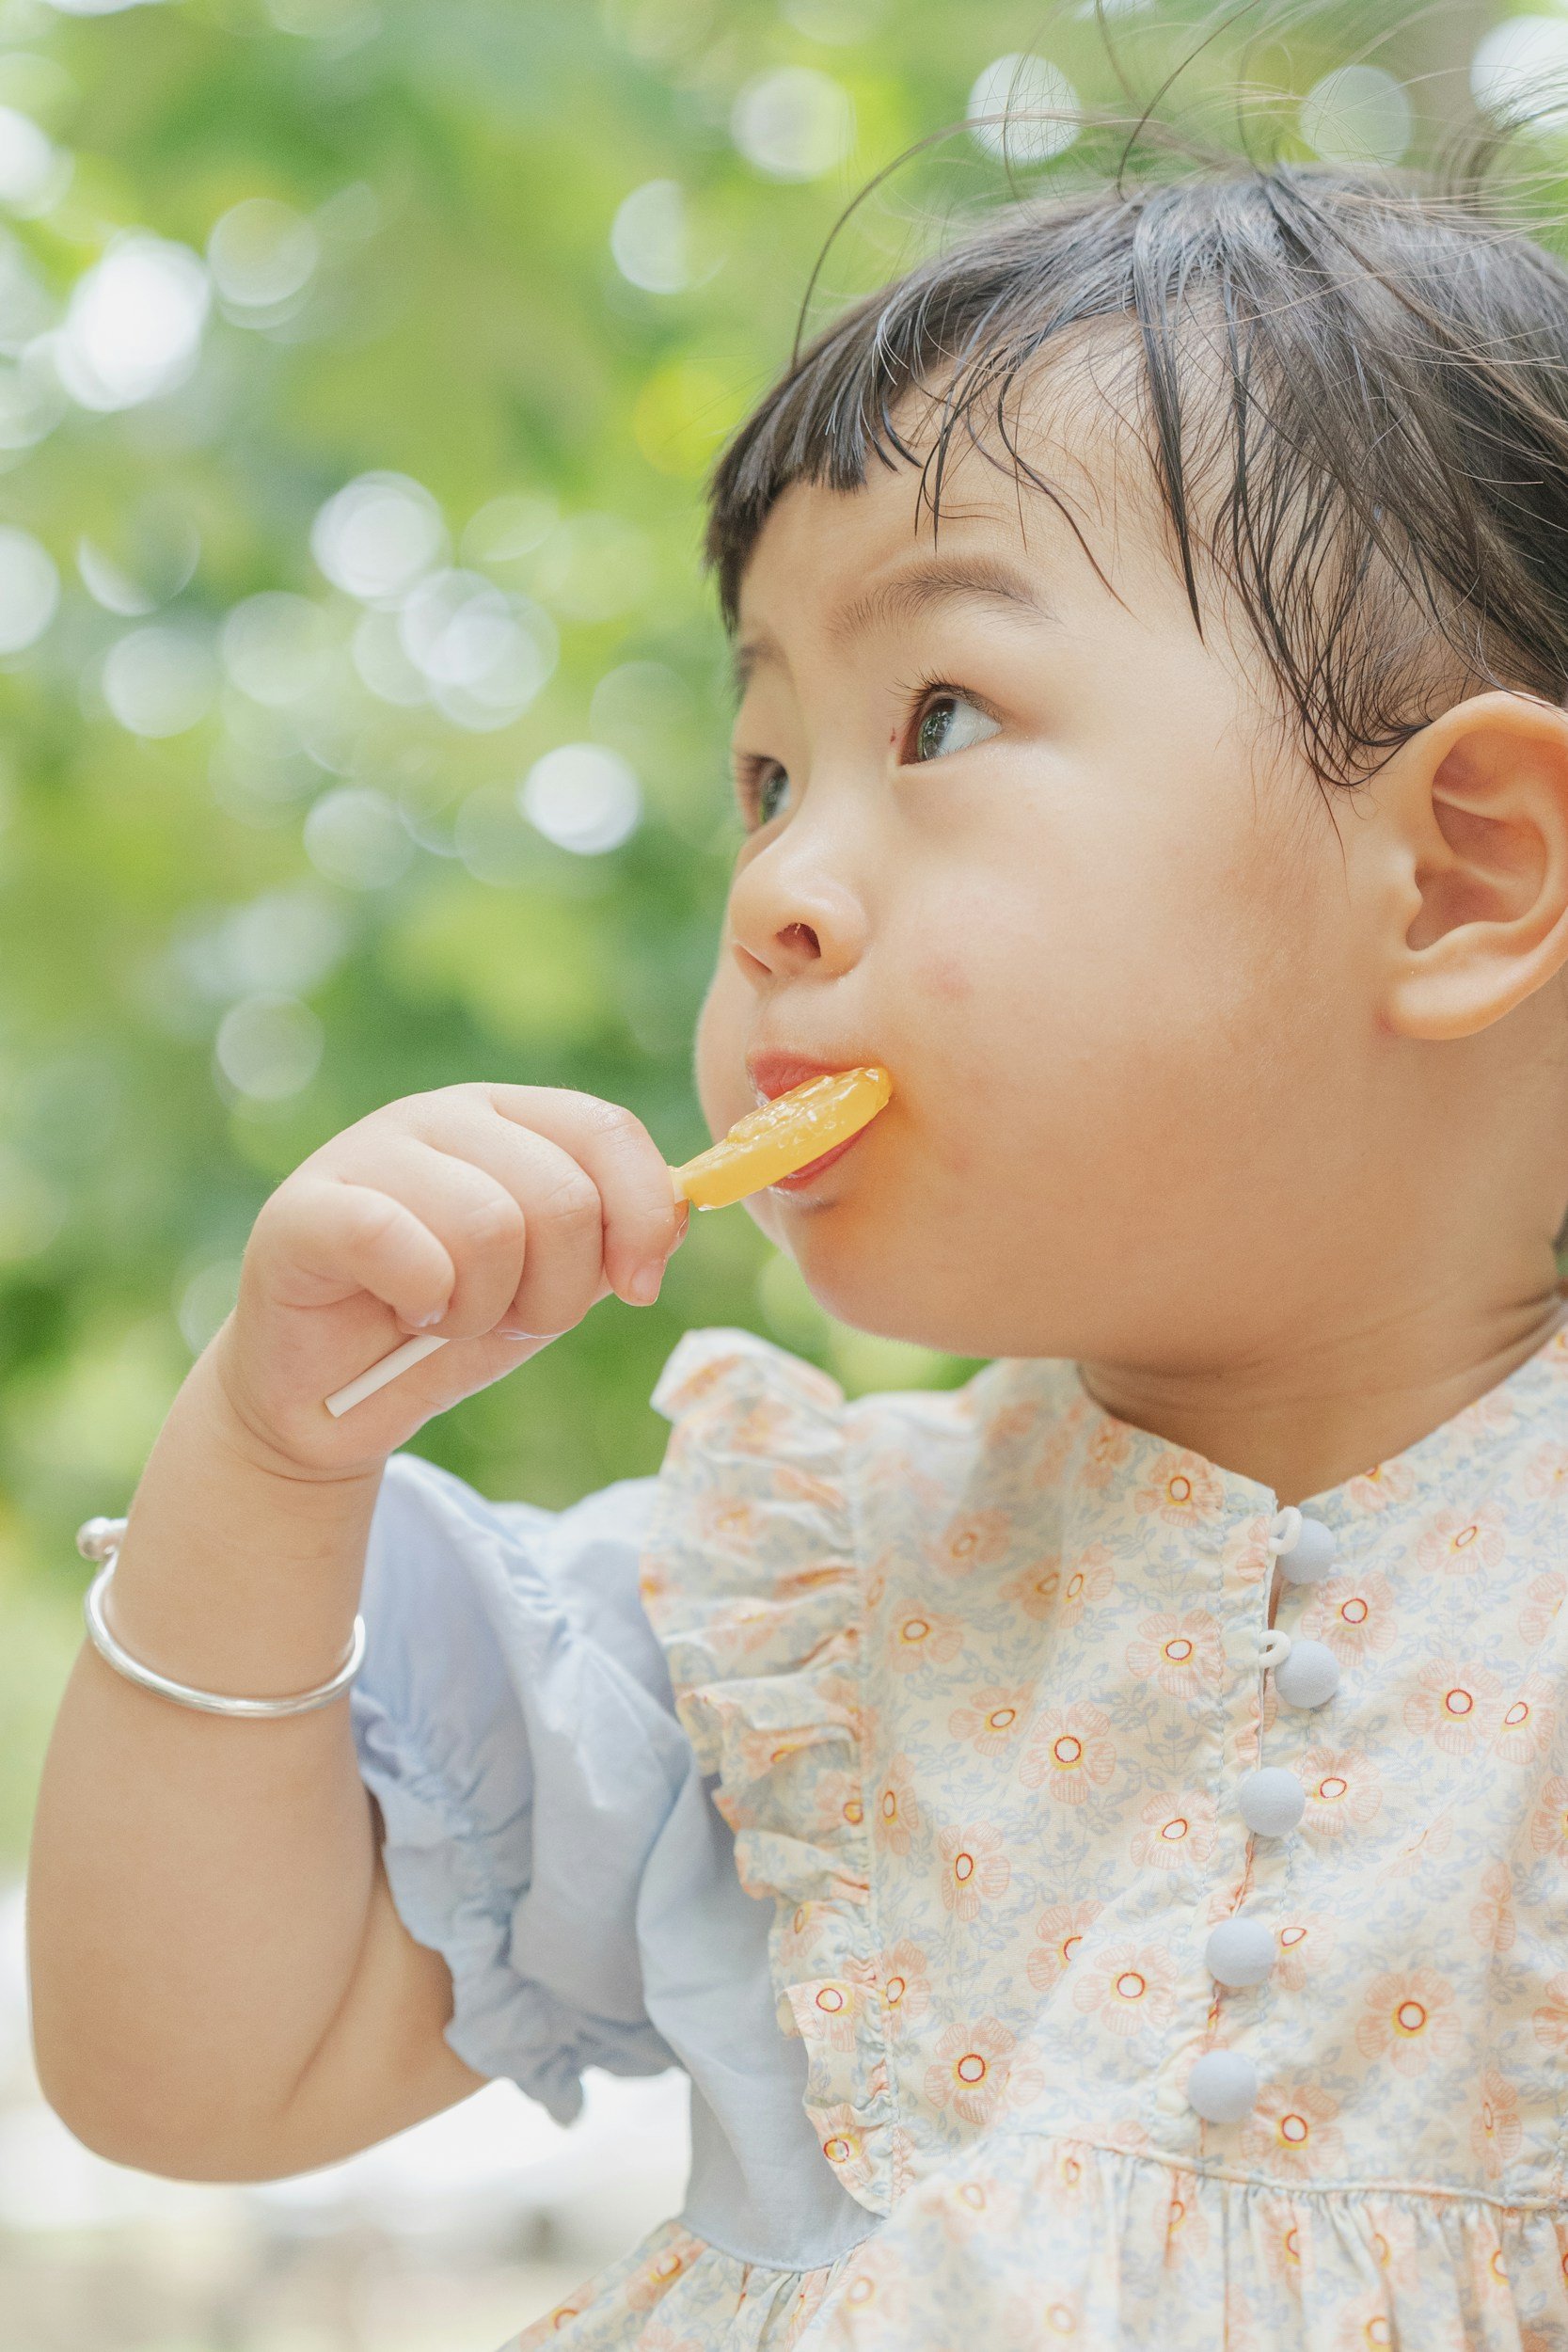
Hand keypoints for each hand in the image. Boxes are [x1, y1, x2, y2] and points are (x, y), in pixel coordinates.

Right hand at [206, 1084, 687, 1477]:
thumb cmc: (450, 1323)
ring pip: (489, 1226)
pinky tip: (407, 1312)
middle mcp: (441, 1116)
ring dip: (486, 1308)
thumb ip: (616, 1238)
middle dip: (557, 1291)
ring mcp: (367, 1152)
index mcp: (509, 1117)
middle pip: (561, 1196)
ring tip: (449, 1317)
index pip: (607, 1129)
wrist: (333, 1397)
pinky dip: (423, 1299)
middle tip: (508, 1316)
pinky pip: (396, 1240)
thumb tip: (683, 1208)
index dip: (643, 1215)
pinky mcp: (304, 1210)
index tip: (639, 1289)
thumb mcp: (554, 1280)